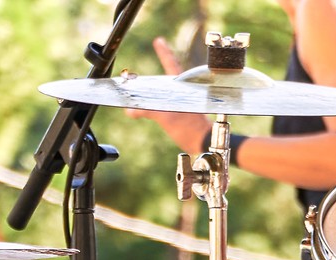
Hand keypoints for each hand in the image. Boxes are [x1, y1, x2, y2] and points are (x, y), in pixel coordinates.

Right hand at [127, 37, 208, 152]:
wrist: (205, 143)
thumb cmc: (191, 129)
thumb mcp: (167, 118)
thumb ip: (147, 111)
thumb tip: (130, 110)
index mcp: (183, 87)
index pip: (171, 64)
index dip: (164, 52)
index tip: (158, 41)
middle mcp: (184, 92)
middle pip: (168, 76)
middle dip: (157, 70)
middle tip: (146, 66)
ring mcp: (184, 102)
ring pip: (168, 91)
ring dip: (155, 89)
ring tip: (142, 88)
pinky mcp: (184, 114)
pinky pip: (167, 103)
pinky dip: (157, 103)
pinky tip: (148, 107)